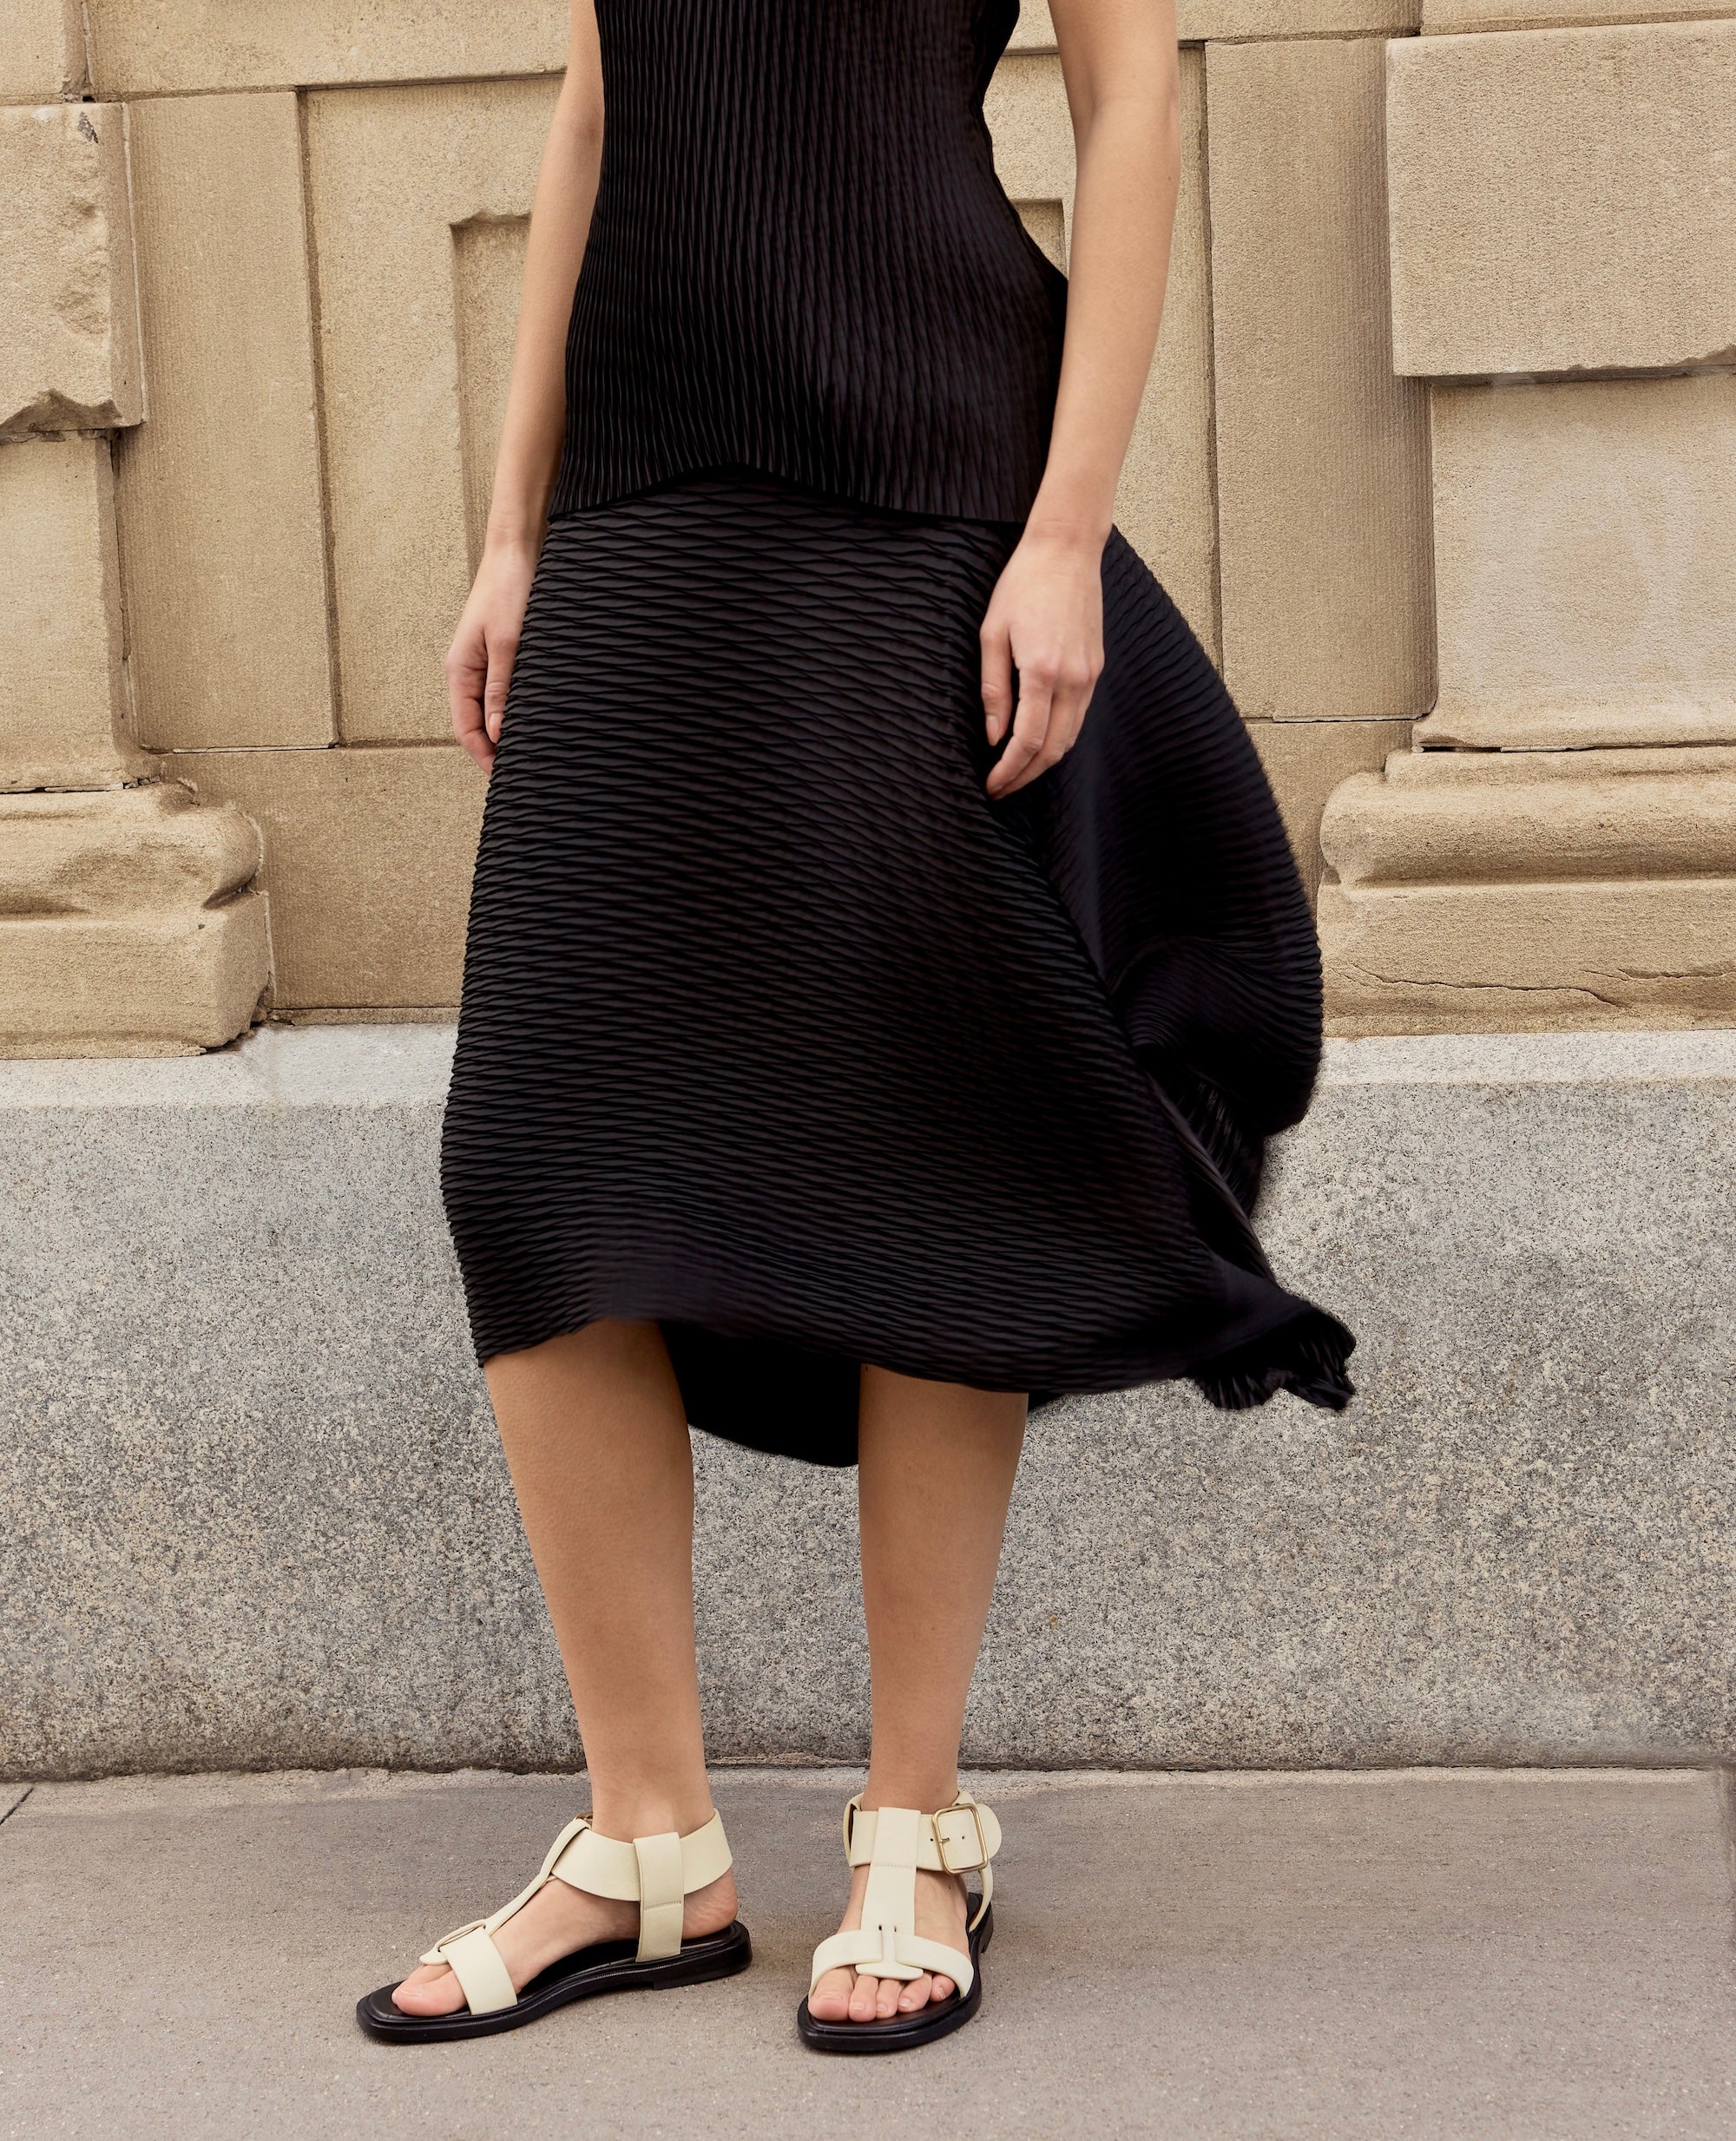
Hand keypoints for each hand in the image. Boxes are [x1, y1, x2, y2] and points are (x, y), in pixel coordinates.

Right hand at [445, 538, 539, 771]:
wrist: (515, 554)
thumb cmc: (509, 591)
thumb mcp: (508, 644)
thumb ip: (501, 690)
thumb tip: (497, 733)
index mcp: (459, 670)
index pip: (465, 728)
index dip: (483, 757)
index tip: (505, 779)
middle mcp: (465, 671)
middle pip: (473, 725)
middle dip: (493, 752)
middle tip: (522, 775)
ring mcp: (479, 664)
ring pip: (486, 712)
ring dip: (502, 734)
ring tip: (527, 754)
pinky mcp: (495, 656)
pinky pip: (497, 695)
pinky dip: (509, 713)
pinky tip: (529, 723)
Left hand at [979, 525, 1104, 798]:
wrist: (1066, 550)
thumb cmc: (1022, 585)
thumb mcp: (992, 634)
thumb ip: (993, 689)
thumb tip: (993, 735)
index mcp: (1043, 671)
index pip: (1027, 741)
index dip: (1008, 770)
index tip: (991, 785)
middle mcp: (1073, 679)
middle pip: (1053, 749)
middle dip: (1026, 776)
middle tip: (1001, 789)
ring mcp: (1089, 675)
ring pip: (1070, 737)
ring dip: (1043, 763)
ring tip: (1016, 773)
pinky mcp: (1095, 668)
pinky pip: (1078, 717)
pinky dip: (1059, 738)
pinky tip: (1037, 742)